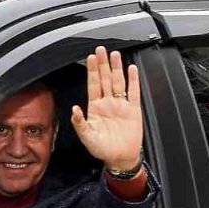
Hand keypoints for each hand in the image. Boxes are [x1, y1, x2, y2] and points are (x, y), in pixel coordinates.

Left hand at [72, 46, 143, 174]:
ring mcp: (121, 105)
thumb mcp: (87, 137)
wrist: (121, 158)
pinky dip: (133, 80)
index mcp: (95, 108)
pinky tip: (132, 69)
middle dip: (103, 64)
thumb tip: (74, 110)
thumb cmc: (103, 149)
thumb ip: (80, 123)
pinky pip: (133, 92)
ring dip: (117, 68)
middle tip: (101, 49)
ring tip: (115, 55)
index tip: (90, 58)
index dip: (92, 71)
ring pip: (118, 82)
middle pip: (105, 79)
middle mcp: (108, 103)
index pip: (93, 85)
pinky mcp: (133, 110)